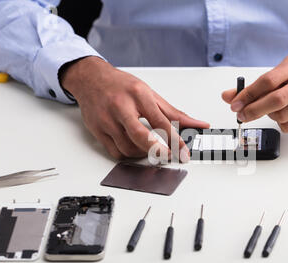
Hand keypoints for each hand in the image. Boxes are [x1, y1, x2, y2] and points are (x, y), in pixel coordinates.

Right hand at [60, 57, 208, 160]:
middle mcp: (120, 107)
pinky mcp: (97, 130)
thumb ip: (173, 112)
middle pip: (140, 136)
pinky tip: (135, 148)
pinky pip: (116, 152)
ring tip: (151, 148)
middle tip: (169, 157)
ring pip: (128, 148)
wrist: (91, 79)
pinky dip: (128, 154)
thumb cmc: (121, 85)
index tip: (184, 152)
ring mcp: (106, 119)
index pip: (161, 121)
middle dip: (157, 151)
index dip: (175, 140)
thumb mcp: (150, 93)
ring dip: (143, 153)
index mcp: (138, 95)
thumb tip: (196, 124)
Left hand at [222, 51, 287, 131]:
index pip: (268, 80)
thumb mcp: (280, 71)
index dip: (248, 94)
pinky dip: (281, 123)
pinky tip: (283, 115)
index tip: (235, 104)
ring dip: (269, 116)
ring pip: (283, 115)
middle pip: (276, 100)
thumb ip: (255, 85)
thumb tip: (228, 97)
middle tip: (242, 115)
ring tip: (271, 110)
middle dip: (254, 110)